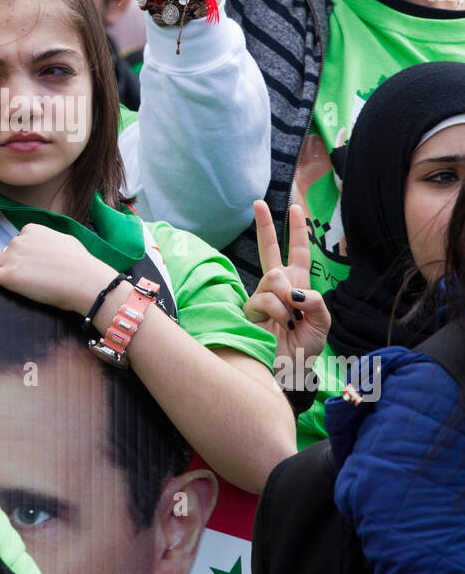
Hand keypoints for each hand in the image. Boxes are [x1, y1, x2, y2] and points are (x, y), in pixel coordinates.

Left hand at [0, 223, 114, 312]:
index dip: (23, 256)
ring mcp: (12, 258)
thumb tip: (48, 247)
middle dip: (9, 264)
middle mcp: (19, 240)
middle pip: (2, 252)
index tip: (35, 266)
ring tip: (16, 284)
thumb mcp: (66, 243)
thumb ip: (50, 241)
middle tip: (30, 279)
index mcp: (32, 230)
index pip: (17, 241)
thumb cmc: (81, 265)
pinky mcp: (8, 276)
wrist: (85, 281)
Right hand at [243, 201, 329, 370]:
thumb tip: (292, 290)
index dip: (298, 231)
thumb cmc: (305, 348)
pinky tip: (284, 324)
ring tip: (292, 319)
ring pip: (273, 277)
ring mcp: (263, 296)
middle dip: (265, 225)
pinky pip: (267, 298)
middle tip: (258, 203)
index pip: (298, 253)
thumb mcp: (323, 323)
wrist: (289, 371)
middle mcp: (278, 287)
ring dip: (287, 298)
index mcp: (298, 285)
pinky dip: (280, 311)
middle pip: (270, 249)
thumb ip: (315, 301)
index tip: (296, 207)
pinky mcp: (251, 309)